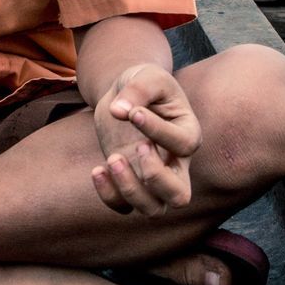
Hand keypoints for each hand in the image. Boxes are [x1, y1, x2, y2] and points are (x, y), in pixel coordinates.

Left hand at [90, 63, 201, 217]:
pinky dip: (109, 195)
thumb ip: (137, 89)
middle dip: (155, 178)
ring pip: (153, 209)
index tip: (133, 112)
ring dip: (130, 190)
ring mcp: (152, 176)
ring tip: (112, 158)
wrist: (126, 93)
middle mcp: (175, 163)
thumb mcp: (145, 75)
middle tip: (137, 147)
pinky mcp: (129, 180)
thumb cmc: (144, 82)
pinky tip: (97, 170)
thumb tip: (119, 111)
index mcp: (188, 133)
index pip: (183, 145)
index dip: (157, 131)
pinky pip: (124, 207)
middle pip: (180, 196)